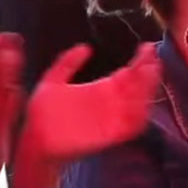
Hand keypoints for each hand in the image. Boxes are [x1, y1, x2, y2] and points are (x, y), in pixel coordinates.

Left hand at [19, 42, 161, 165]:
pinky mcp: (108, 136)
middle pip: (137, 87)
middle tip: (152, 59)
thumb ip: (67, 63)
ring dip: (147, 91)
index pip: (127, 75)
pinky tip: (143, 102)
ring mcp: (110, 120)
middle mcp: (109, 104)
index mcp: (100, 90)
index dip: (139, 62)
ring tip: (150, 74)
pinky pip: (130, 127)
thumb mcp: (53, 81)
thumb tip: (85, 47)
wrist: (34, 141)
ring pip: (138, 105)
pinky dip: (139, 116)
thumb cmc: (43, 115)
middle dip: (147, 73)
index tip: (147, 48)